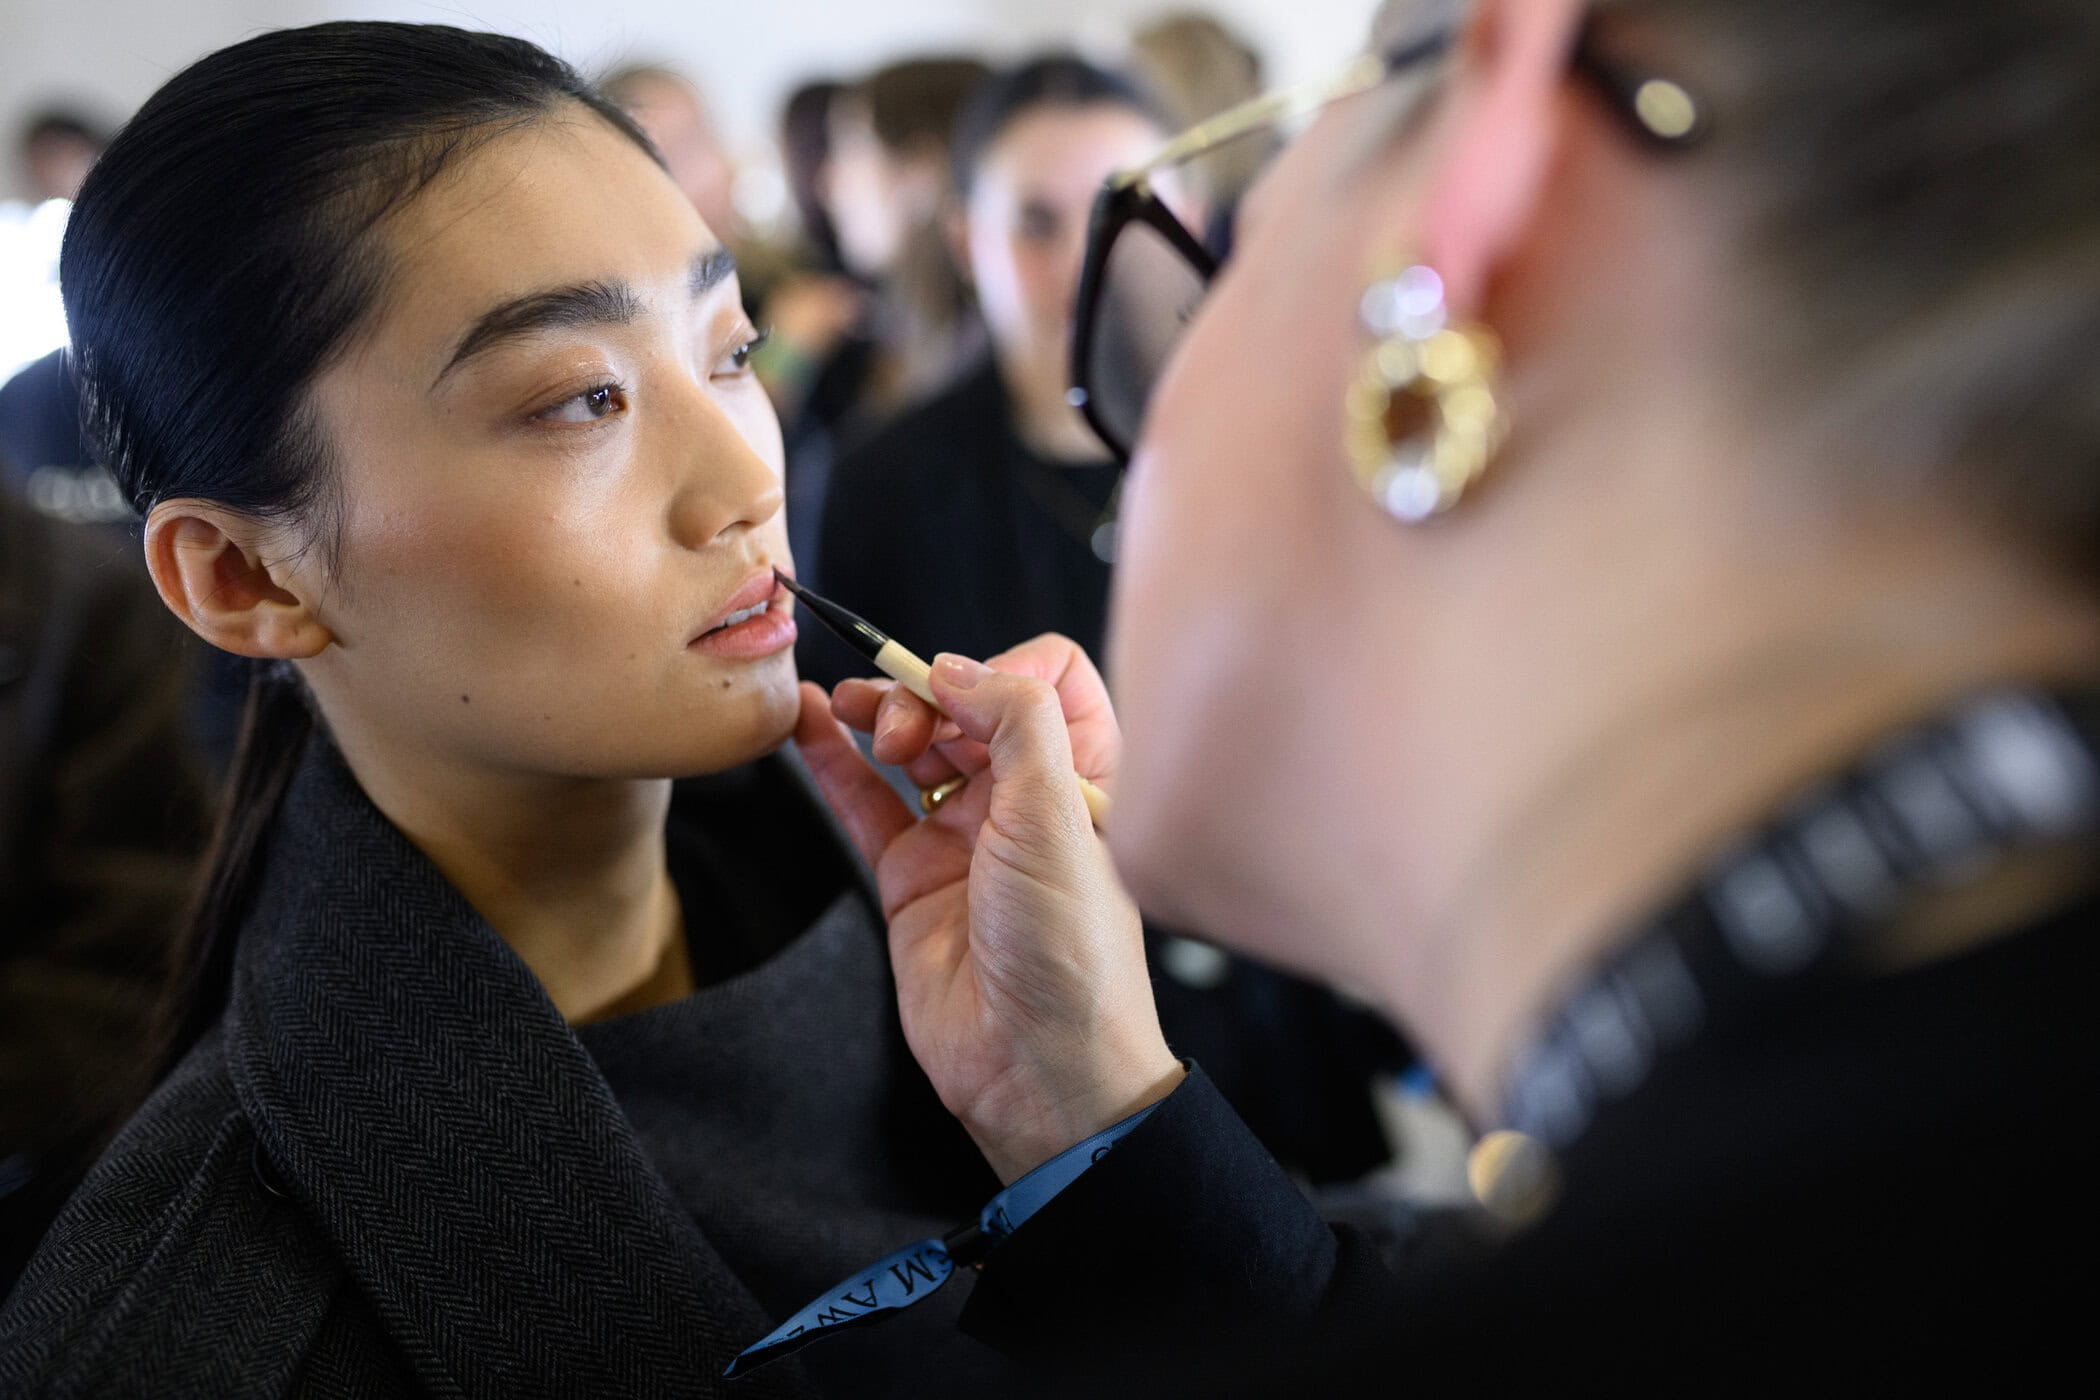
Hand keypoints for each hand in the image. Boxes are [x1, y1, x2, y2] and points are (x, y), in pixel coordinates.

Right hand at [793, 634, 1183, 1181]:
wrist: (1036, 1066)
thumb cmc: (1071, 950)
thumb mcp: (1058, 815)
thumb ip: (1016, 722)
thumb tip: (959, 666)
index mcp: (1086, 774)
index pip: (1046, 677)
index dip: (996, 671)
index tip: (958, 697)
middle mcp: (1028, 797)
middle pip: (967, 702)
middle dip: (926, 694)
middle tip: (904, 732)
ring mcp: (967, 835)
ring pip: (913, 745)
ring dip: (878, 712)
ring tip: (850, 712)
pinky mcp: (913, 875)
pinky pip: (867, 800)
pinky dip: (835, 759)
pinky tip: (809, 722)